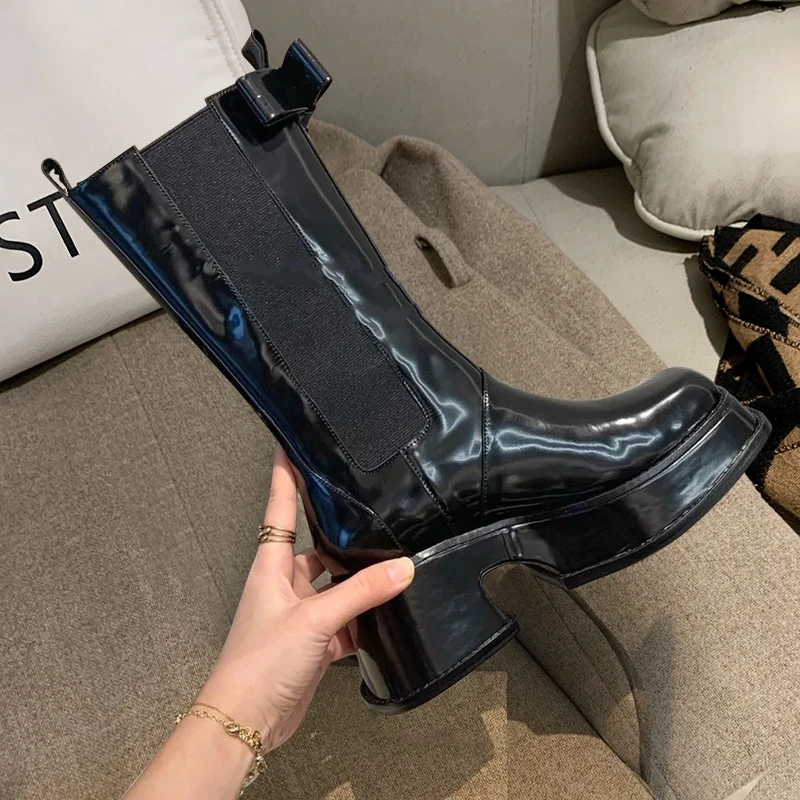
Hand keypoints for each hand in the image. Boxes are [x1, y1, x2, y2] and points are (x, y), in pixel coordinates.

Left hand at [197, 445, 414, 752]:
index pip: (280, 507)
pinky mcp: (311, 642)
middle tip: (370, 515)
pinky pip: (343, 620)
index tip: (290, 444)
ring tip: (388, 568)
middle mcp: (283, 584)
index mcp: (271, 566)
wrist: (246, 721)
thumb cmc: (258, 664)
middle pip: (317, 548)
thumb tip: (401, 567)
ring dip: (357, 585)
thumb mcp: (314, 619)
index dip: (285, 476)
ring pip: (335, 586)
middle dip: (343, 538)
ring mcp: (298, 614)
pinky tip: (382, 617)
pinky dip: (362, 620)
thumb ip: (361, 592)